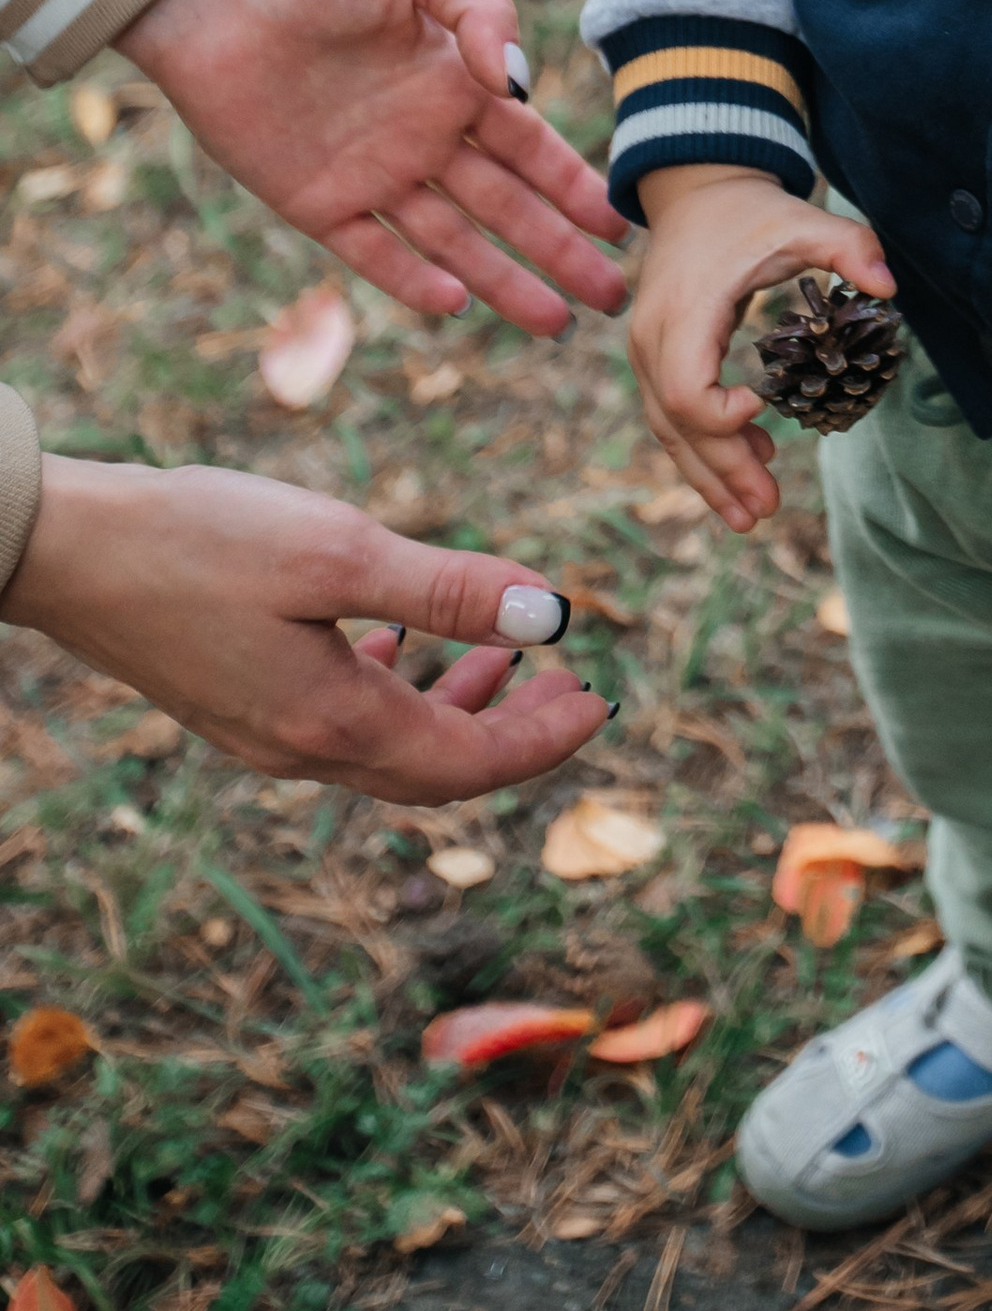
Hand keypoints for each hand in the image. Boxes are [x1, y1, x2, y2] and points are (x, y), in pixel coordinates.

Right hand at [1, 456, 610, 801]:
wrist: (69, 550)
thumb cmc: (201, 540)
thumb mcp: (339, 552)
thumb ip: (450, 590)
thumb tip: (554, 618)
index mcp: (334, 724)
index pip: (469, 765)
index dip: (545, 742)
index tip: (602, 702)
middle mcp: (300, 748)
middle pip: (435, 771)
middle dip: (514, 734)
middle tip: (572, 689)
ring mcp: (262, 730)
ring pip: (389, 746)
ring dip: (457, 708)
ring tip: (511, 661)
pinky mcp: (237, 699)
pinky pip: (341, 719)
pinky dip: (395, 686)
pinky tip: (404, 635)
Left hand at [119, 0, 626, 336]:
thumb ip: (486, 10)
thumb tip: (519, 85)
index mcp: (456, 83)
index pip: (531, 148)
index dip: (576, 188)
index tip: (620, 226)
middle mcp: (424, 137)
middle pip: (508, 208)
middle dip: (561, 252)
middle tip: (609, 298)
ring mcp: (373, 174)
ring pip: (454, 242)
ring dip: (505, 282)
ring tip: (555, 323)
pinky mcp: (318, 202)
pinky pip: (374, 253)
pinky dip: (413, 282)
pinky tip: (455, 305)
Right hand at [630, 165, 895, 531]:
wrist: (695, 192)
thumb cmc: (749, 211)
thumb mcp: (802, 220)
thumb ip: (849, 246)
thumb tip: (890, 286)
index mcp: (684, 309)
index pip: (683, 386)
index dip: (719, 416)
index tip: (765, 411)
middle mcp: (652, 337)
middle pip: (677, 422)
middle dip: (722, 470)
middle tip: (766, 511)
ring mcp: (647, 352)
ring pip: (669, 429)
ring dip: (709, 473)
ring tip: (751, 514)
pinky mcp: (656, 359)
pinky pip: (672, 415)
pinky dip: (704, 447)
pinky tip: (747, 465)